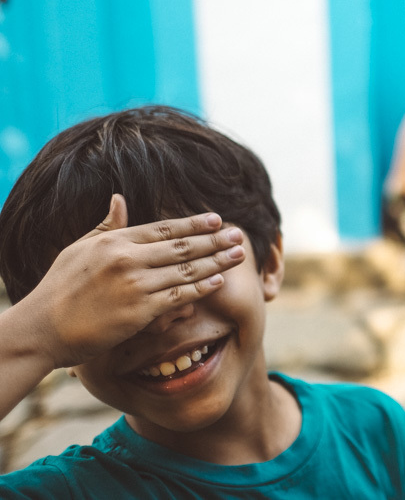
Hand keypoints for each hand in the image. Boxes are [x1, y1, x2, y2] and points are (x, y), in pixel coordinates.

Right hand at [17, 195, 244, 368]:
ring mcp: (135, 284)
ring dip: (217, 261)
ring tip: (239, 253)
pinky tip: (220, 281)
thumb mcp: (79, 249)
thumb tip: (120, 199)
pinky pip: (179, 295)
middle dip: (215, 239)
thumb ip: (106, 226)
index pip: (165, 228)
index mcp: (115, 241)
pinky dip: (202, 287)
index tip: (217, 219)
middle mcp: (128, 259)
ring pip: (186, 270)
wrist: (41, 329)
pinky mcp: (139, 311)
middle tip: (239, 234)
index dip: (194, 223)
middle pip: (183, 246)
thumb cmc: (58, 289)